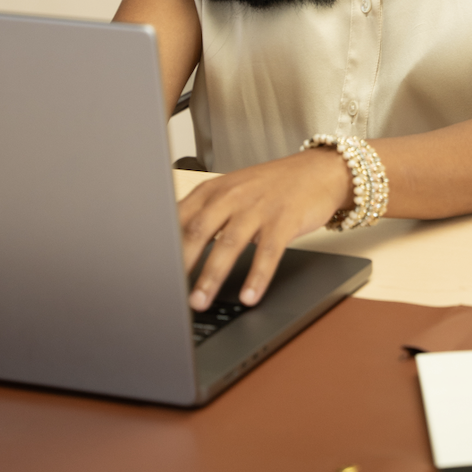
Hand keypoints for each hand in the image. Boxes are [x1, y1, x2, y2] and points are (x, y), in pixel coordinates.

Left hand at [178, 148, 352, 309]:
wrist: (320, 170)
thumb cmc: (272, 186)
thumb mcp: (234, 192)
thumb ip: (205, 215)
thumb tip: (174, 250)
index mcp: (215, 189)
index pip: (180, 217)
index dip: (164, 245)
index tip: (152, 271)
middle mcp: (234, 195)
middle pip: (199, 230)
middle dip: (182, 264)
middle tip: (169, 291)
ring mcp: (260, 206)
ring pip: (230, 243)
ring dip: (212, 275)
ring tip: (200, 301)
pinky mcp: (285, 219)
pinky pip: (269, 251)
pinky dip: (257, 276)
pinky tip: (249, 295)